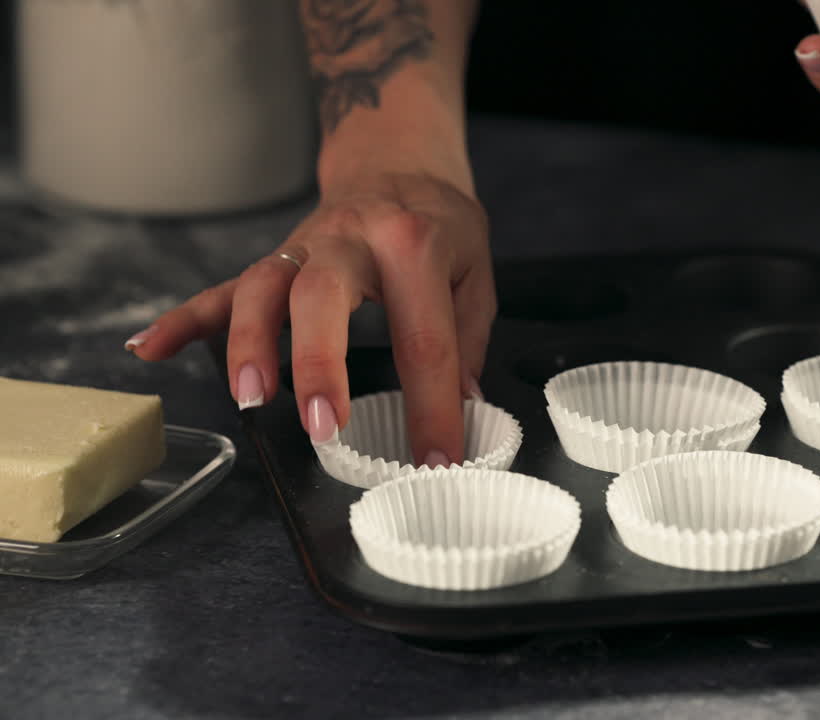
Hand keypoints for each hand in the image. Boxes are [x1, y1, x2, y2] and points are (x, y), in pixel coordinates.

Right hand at [129, 173, 493, 466]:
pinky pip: (222, 288)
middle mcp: (351, 240)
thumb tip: (462, 409)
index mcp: (415, 244)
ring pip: (262, 286)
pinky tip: (151, 349)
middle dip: (319, 363)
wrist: (398, 164)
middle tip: (324, 427)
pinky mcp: (275, 259)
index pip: (425, 337)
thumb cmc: (440, 226)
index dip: (433, 405)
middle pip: (323, 295)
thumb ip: (466, 342)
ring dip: (249, 343)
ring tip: (249, 399)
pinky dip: (184, 318)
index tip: (437, 458)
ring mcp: (305, 247)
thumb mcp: (476, 274)